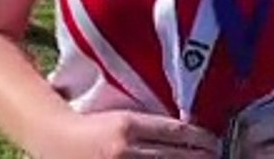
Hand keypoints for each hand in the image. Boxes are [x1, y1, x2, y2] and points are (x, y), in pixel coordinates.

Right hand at [45, 110, 218, 158]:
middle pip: (173, 155)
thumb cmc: (93, 126)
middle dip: (200, 157)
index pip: (173, 131)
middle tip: (217, 155)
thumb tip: (186, 134)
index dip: (198, 138)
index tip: (213, 141)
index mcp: (127, 125)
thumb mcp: (122, 118)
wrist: (56, 140)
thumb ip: (149, 126)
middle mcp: (124, 149)